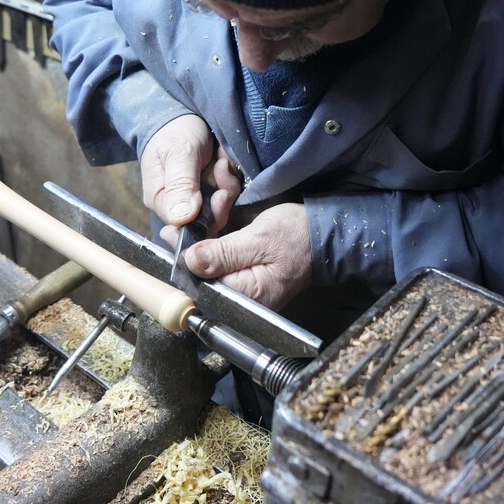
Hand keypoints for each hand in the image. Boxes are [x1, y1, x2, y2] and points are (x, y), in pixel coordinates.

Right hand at [140, 115, 240, 230]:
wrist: (184, 115)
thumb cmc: (174, 133)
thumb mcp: (179, 154)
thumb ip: (180, 185)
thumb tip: (182, 219)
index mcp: (162, 203)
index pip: (186, 228)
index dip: (207, 216)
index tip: (219, 194)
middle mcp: (179, 207)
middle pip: (208, 221)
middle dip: (222, 197)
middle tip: (223, 167)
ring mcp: (197, 199)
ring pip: (222, 208)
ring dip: (227, 183)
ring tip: (222, 159)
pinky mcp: (211, 191)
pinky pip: (228, 195)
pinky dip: (230, 177)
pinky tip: (224, 159)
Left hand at [161, 203, 311, 308]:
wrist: (324, 234)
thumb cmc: (297, 236)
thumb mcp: (259, 240)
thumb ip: (224, 254)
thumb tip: (190, 261)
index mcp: (244, 295)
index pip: (199, 281)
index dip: (185, 254)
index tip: (178, 228)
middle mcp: (240, 296)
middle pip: (201, 271)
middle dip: (199, 239)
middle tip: (209, 211)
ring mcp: (242, 285)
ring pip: (208, 261)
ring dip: (208, 233)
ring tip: (221, 207)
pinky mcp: (244, 272)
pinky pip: (220, 257)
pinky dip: (218, 236)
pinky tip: (224, 216)